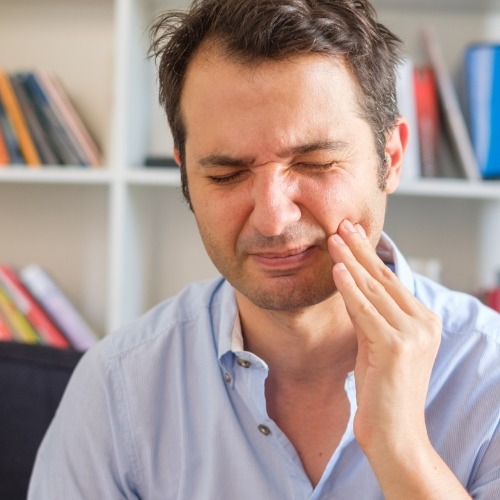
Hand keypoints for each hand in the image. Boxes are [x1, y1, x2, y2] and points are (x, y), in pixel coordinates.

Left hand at [327, 220, 468, 497]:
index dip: (368, 256)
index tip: (351, 235)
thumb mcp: (375, 343)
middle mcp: (424, 323)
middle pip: (383, 278)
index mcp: (423, 321)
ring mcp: (413, 334)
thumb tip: (350, 283)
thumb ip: (368, 314)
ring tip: (333, 239)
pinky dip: (350, 289)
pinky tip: (337, 269)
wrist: (394, 433)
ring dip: (350, 261)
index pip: (390, 280)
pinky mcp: (397, 347)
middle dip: (360, 249)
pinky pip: (367, 311)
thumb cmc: (382, 390)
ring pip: (374, 289)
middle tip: (341, 225)